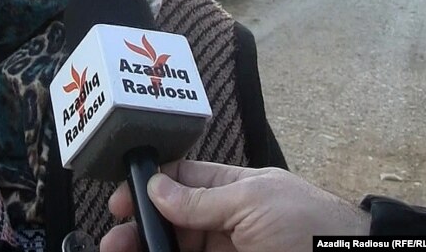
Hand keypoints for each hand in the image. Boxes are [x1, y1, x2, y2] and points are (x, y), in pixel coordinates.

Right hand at [100, 160, 369, 251]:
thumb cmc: (312, 226)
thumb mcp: (254, 202)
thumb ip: (201, 199)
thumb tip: (156, 186)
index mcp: (235, 191)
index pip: (183, 181)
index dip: (150, 186)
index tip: (120, 201)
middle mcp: (228, 223)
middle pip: (173, 222)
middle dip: (141, 228)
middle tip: (113, 243)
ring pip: (179, 249)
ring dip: (149, 249)